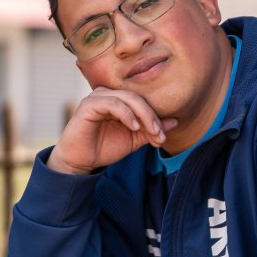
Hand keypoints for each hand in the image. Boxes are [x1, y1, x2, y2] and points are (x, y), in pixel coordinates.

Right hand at [48, 88, 176, 174]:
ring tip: (150, 132)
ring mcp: (98, 97)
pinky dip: (127, 114)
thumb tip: (175, 120)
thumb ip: (151, 130)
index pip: (144, 101)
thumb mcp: (134, 139)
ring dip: (144, 115)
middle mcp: (108, 95)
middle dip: (152, 116)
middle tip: (159, 134)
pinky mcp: (89, 104)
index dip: (157, 117)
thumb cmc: (105, 147)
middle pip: (138, 97)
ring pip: (128, 98)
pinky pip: (113, 103)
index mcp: (119, 100)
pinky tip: (134, 127)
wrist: (81, 161)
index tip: (163, 137)